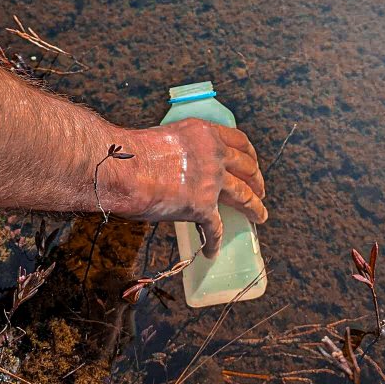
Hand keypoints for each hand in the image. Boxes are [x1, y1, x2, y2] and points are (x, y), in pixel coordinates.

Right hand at [108, 118, 266, 258]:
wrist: (124, 169)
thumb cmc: (132, 154)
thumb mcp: (166, 139)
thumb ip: (182, 151)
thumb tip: (182, 169)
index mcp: (204, 133)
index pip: (238, 140)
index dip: (249, 154)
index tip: (252, 162)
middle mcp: (214, 153)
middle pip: (246, 168)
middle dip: (256, 181)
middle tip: (260, 190)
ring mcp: (212, 180)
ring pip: (244, 195)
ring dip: (254, 208)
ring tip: (260, 216)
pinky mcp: (203, 206)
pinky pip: (215, 228)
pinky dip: (214, 241)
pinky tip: (211, 250)